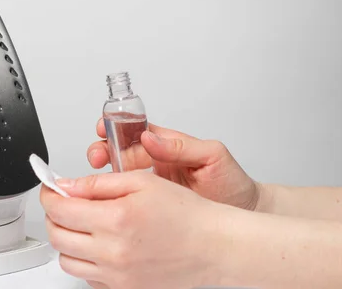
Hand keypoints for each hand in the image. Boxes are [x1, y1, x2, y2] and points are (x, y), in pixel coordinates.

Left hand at [40, 171, 229, 288]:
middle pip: (57, 235)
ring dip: (67, 239)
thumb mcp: (141, 183)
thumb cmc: (186, 214)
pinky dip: (85, 260)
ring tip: (84, 224)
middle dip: (54, 215)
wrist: (213, 246)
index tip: (50, 187)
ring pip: (67, 260)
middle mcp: (112, 252)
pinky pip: (87, 277)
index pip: (60, 208)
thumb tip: (66, 186)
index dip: (49, 193)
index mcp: (116, 219)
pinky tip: (101, 245)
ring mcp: (116, 276)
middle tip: (64, 203)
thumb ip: (98, 184)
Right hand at [87, 119, 260, 210]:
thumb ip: (182, 146)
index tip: (103, 129)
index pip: (134, 130)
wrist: (244, 214)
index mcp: (167, 145)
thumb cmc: (232, 183)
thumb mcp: (213, 156)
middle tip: (97, 158)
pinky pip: (126, 198)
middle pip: (118, 151)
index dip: (115, 127)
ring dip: (103, 175)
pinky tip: (105, 200)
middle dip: (101, 149)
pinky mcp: (150, 206)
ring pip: (117, 175)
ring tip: (98, 179)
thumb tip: (150, 137)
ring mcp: (151, 185)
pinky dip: (111, 198)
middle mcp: (155, 162)